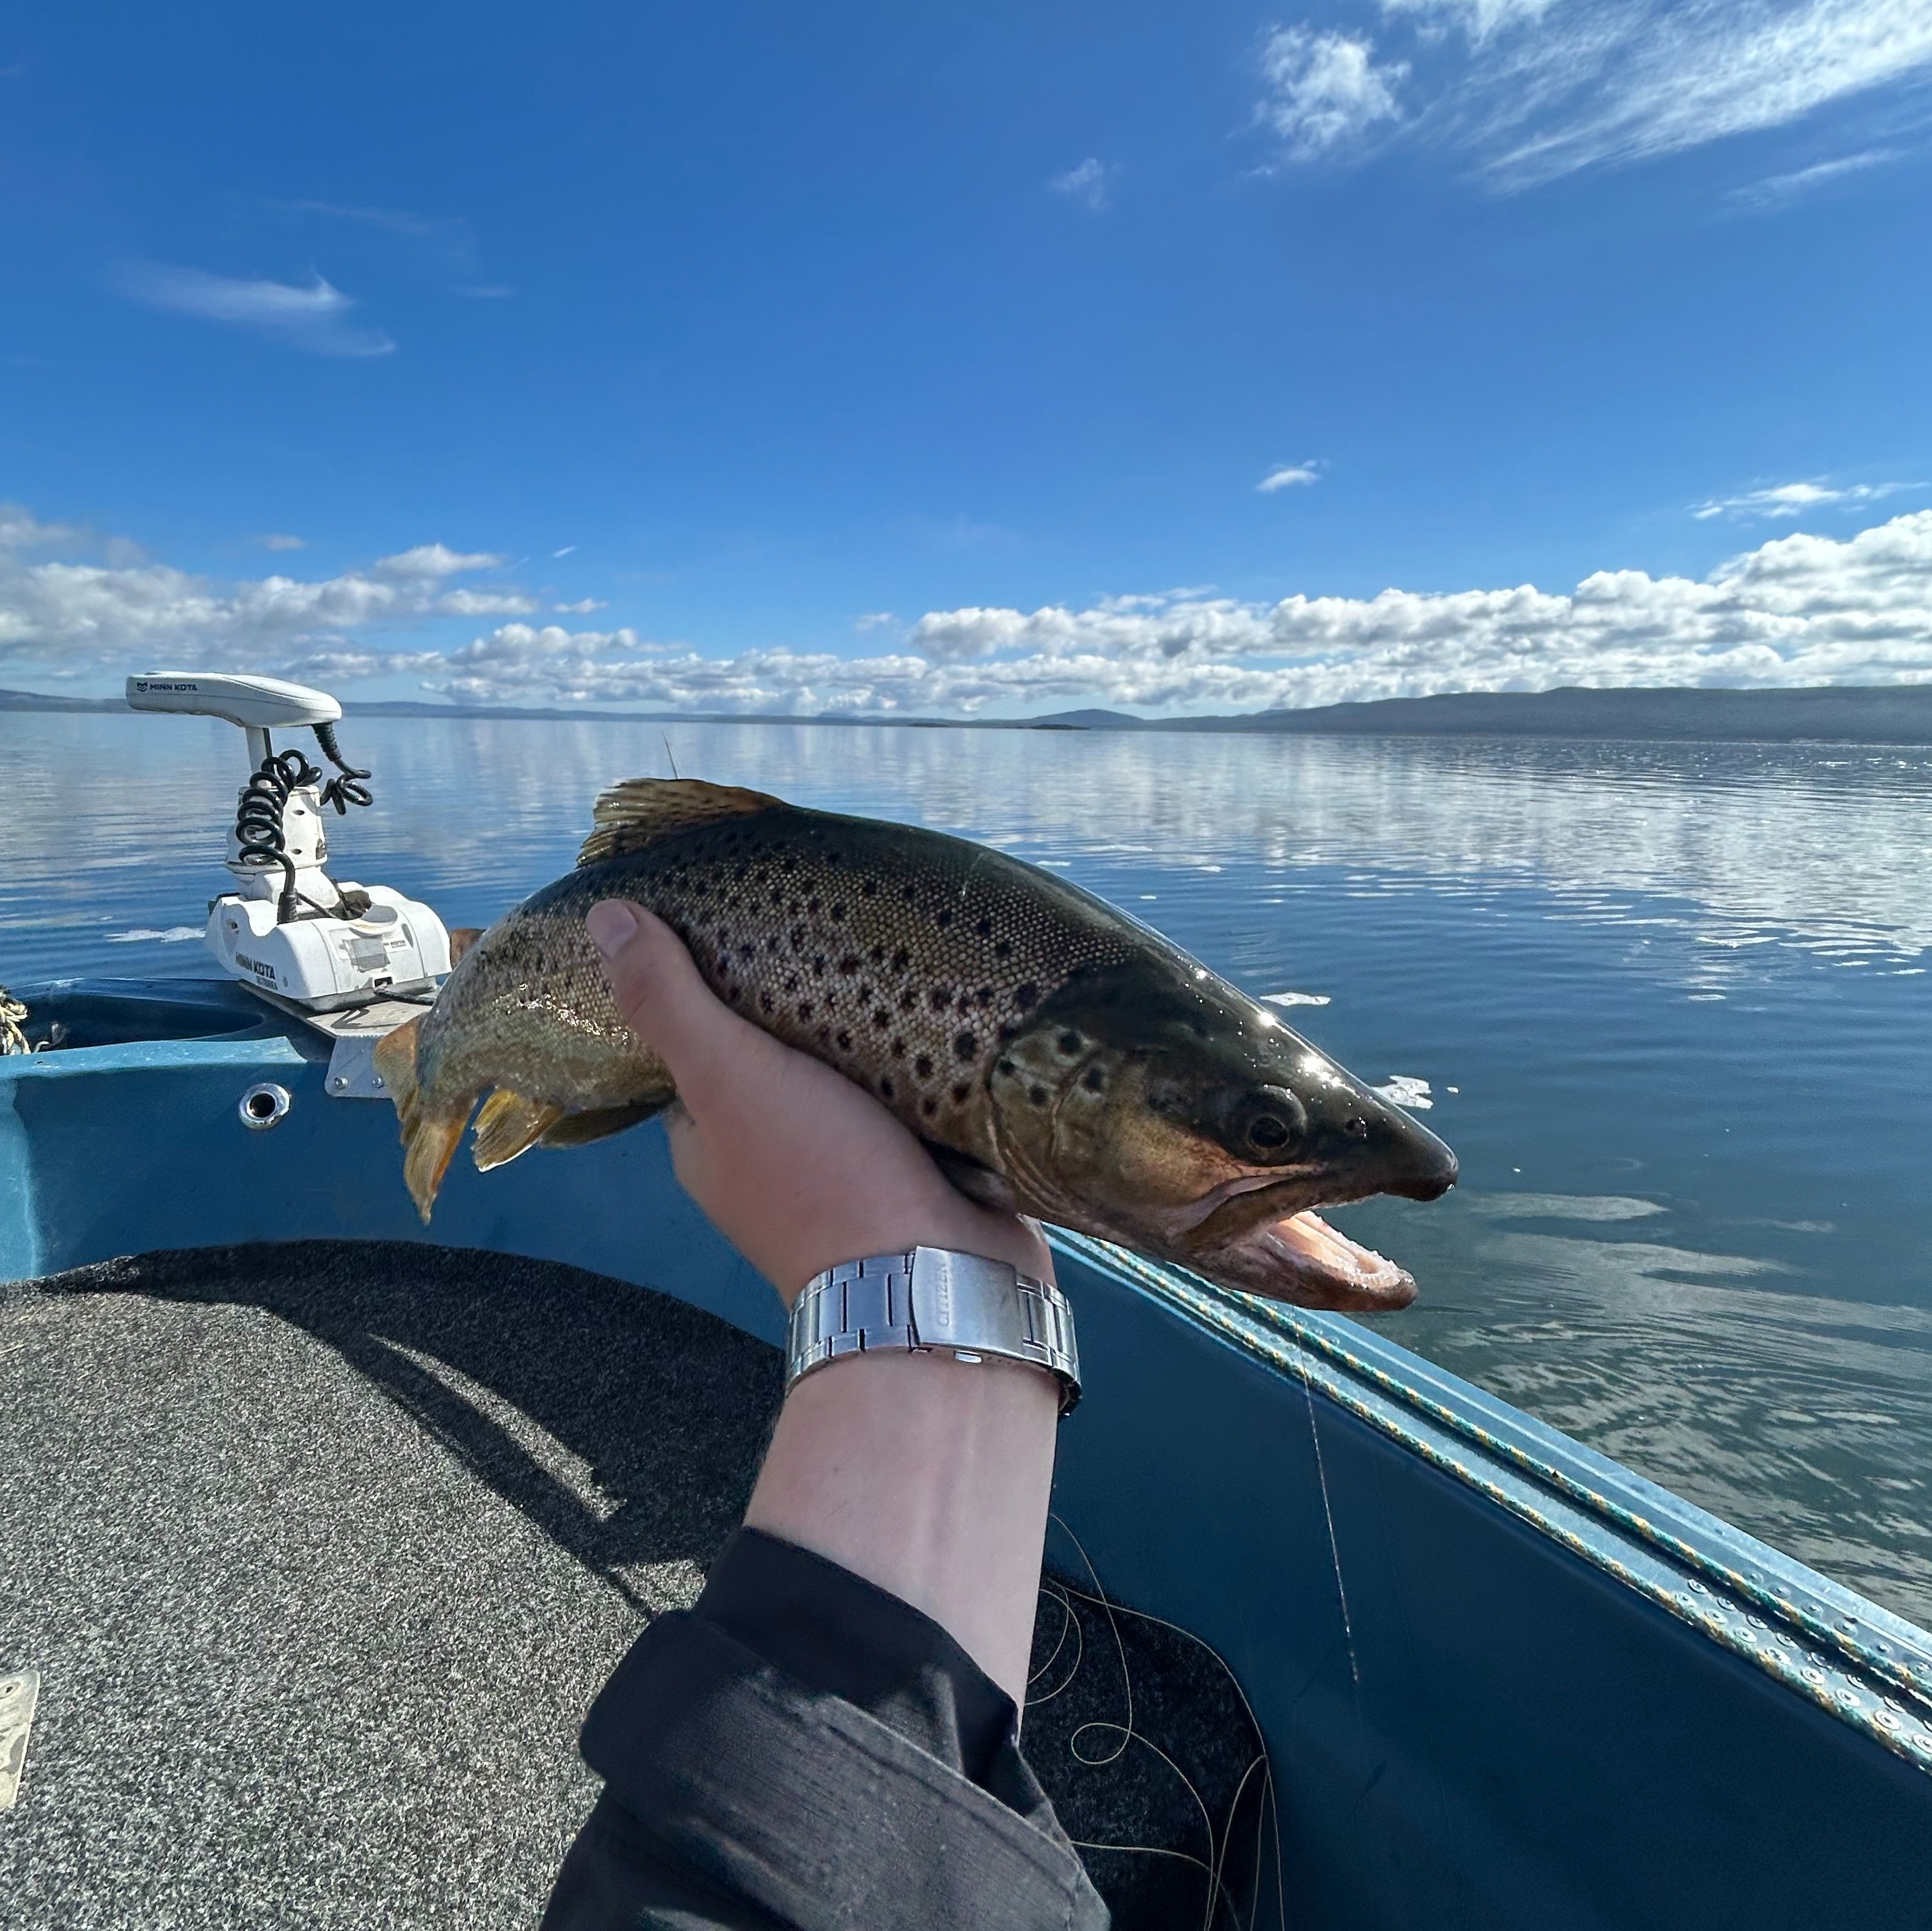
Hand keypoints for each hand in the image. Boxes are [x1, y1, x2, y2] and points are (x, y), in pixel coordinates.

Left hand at [586, 900, 1053, 1301]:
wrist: (938, 1280)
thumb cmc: (820, 1182)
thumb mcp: (729, 1079)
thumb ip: (668, 1004)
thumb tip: (602, 919)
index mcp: (708, 1142)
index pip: (690, 1043)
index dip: (704, 984)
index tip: (734, 918)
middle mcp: (769, 1156)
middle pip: (773, 1053)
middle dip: (799, 999)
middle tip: (825, 923)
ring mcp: (846, 1163)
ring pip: (848, 1072)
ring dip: (867, 1027)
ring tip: (886, 950)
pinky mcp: (916, 1163)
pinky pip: (911, 1093)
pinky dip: (921, 1058)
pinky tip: (938, 1006)